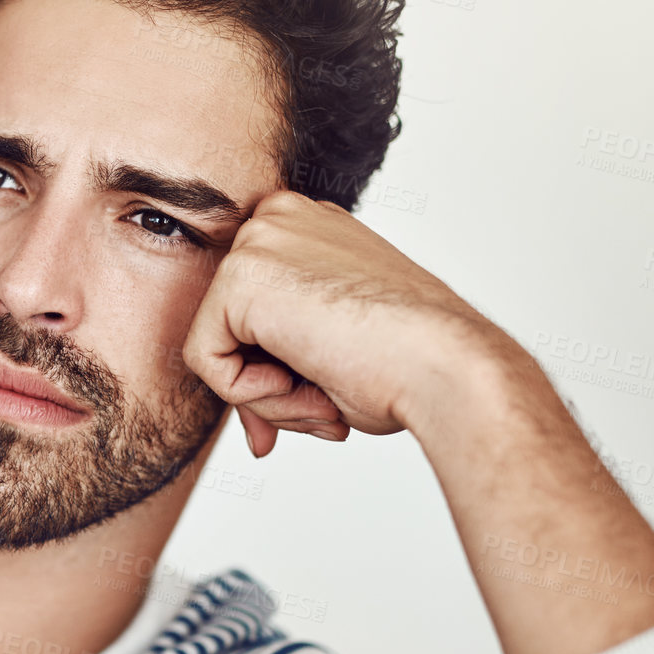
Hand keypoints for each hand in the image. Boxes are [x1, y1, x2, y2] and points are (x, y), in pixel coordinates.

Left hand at [183, 190, 502, 455]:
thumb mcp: (334, 353)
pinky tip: (306, 385)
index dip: (274, 373)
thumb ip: (282, 369)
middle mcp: (279, 220)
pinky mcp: (238, 276)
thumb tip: (253, 432)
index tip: (316, 406)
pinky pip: (205, 360)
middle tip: (323, 414)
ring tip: (326, 400)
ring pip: (216, 346)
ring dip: (267, 398)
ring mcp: (258, 241)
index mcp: (308, 229)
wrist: (448, 367)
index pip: (251, 312)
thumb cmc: (411, 366)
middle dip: (267, 390)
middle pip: (229, 327)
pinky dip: (249, 395)